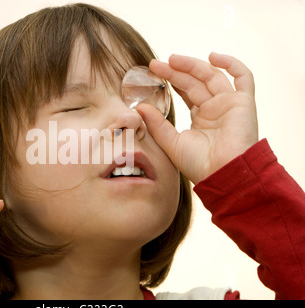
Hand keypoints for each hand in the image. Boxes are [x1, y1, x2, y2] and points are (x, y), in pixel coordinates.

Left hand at [137, 52, 258, 183]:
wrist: (222, 175)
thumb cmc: (199, 165)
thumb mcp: (171, 143)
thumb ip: (156, 124)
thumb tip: (139, 107)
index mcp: (201, 118)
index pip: (186, 91)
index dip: (171, 79)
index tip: (153, 71)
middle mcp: (215, 108)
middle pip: (195, 81)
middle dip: (176, 71)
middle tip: (156, 64)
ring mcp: (229, 104)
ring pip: (211, 76)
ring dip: (193, 65)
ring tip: (172, 59)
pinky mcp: (243, 103)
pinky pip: (243, 77)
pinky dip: (231, 63)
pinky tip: (212, 56)